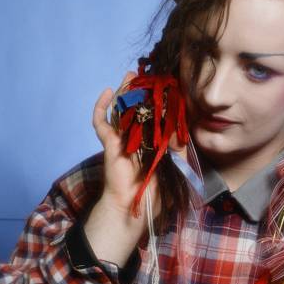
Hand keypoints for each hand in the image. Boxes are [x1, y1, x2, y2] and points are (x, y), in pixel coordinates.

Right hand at [84, 72, 186, 267]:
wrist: (135, 208)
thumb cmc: (156, 194)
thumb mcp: (176, 169)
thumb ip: (180, 150)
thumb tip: (182, 130)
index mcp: (155, 142)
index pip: (158, 115)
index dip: (161, 100)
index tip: (168, 85)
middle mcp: (139, 137)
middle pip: (139, 107)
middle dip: (142, 90)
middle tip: (148, 74)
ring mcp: (123, 139)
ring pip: (122, 109)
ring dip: (125, 91)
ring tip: (131, 75)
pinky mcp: (110, 143)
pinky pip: (101, 122)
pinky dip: (101, 106)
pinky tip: (108, 91)